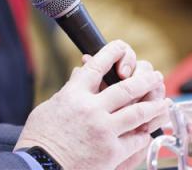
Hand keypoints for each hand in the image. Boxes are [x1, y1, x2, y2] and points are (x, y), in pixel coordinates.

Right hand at [15, 40, 168, 169]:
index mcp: (73, 94)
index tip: (121, 46)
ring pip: (137, 112)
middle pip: (125, 88)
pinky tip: (148, 130)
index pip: (96, 66)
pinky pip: (135, 139)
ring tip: (162, 101)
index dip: (111, 53)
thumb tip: (79, 73)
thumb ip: (69, 89)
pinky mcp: (111, 152)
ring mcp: (103, 130)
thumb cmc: (41, 135)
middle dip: (143, 79)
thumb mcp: (51, 105)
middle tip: (153, 74)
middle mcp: (90, 108)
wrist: (41, 165)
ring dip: (153, 105)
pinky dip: (143, 133)